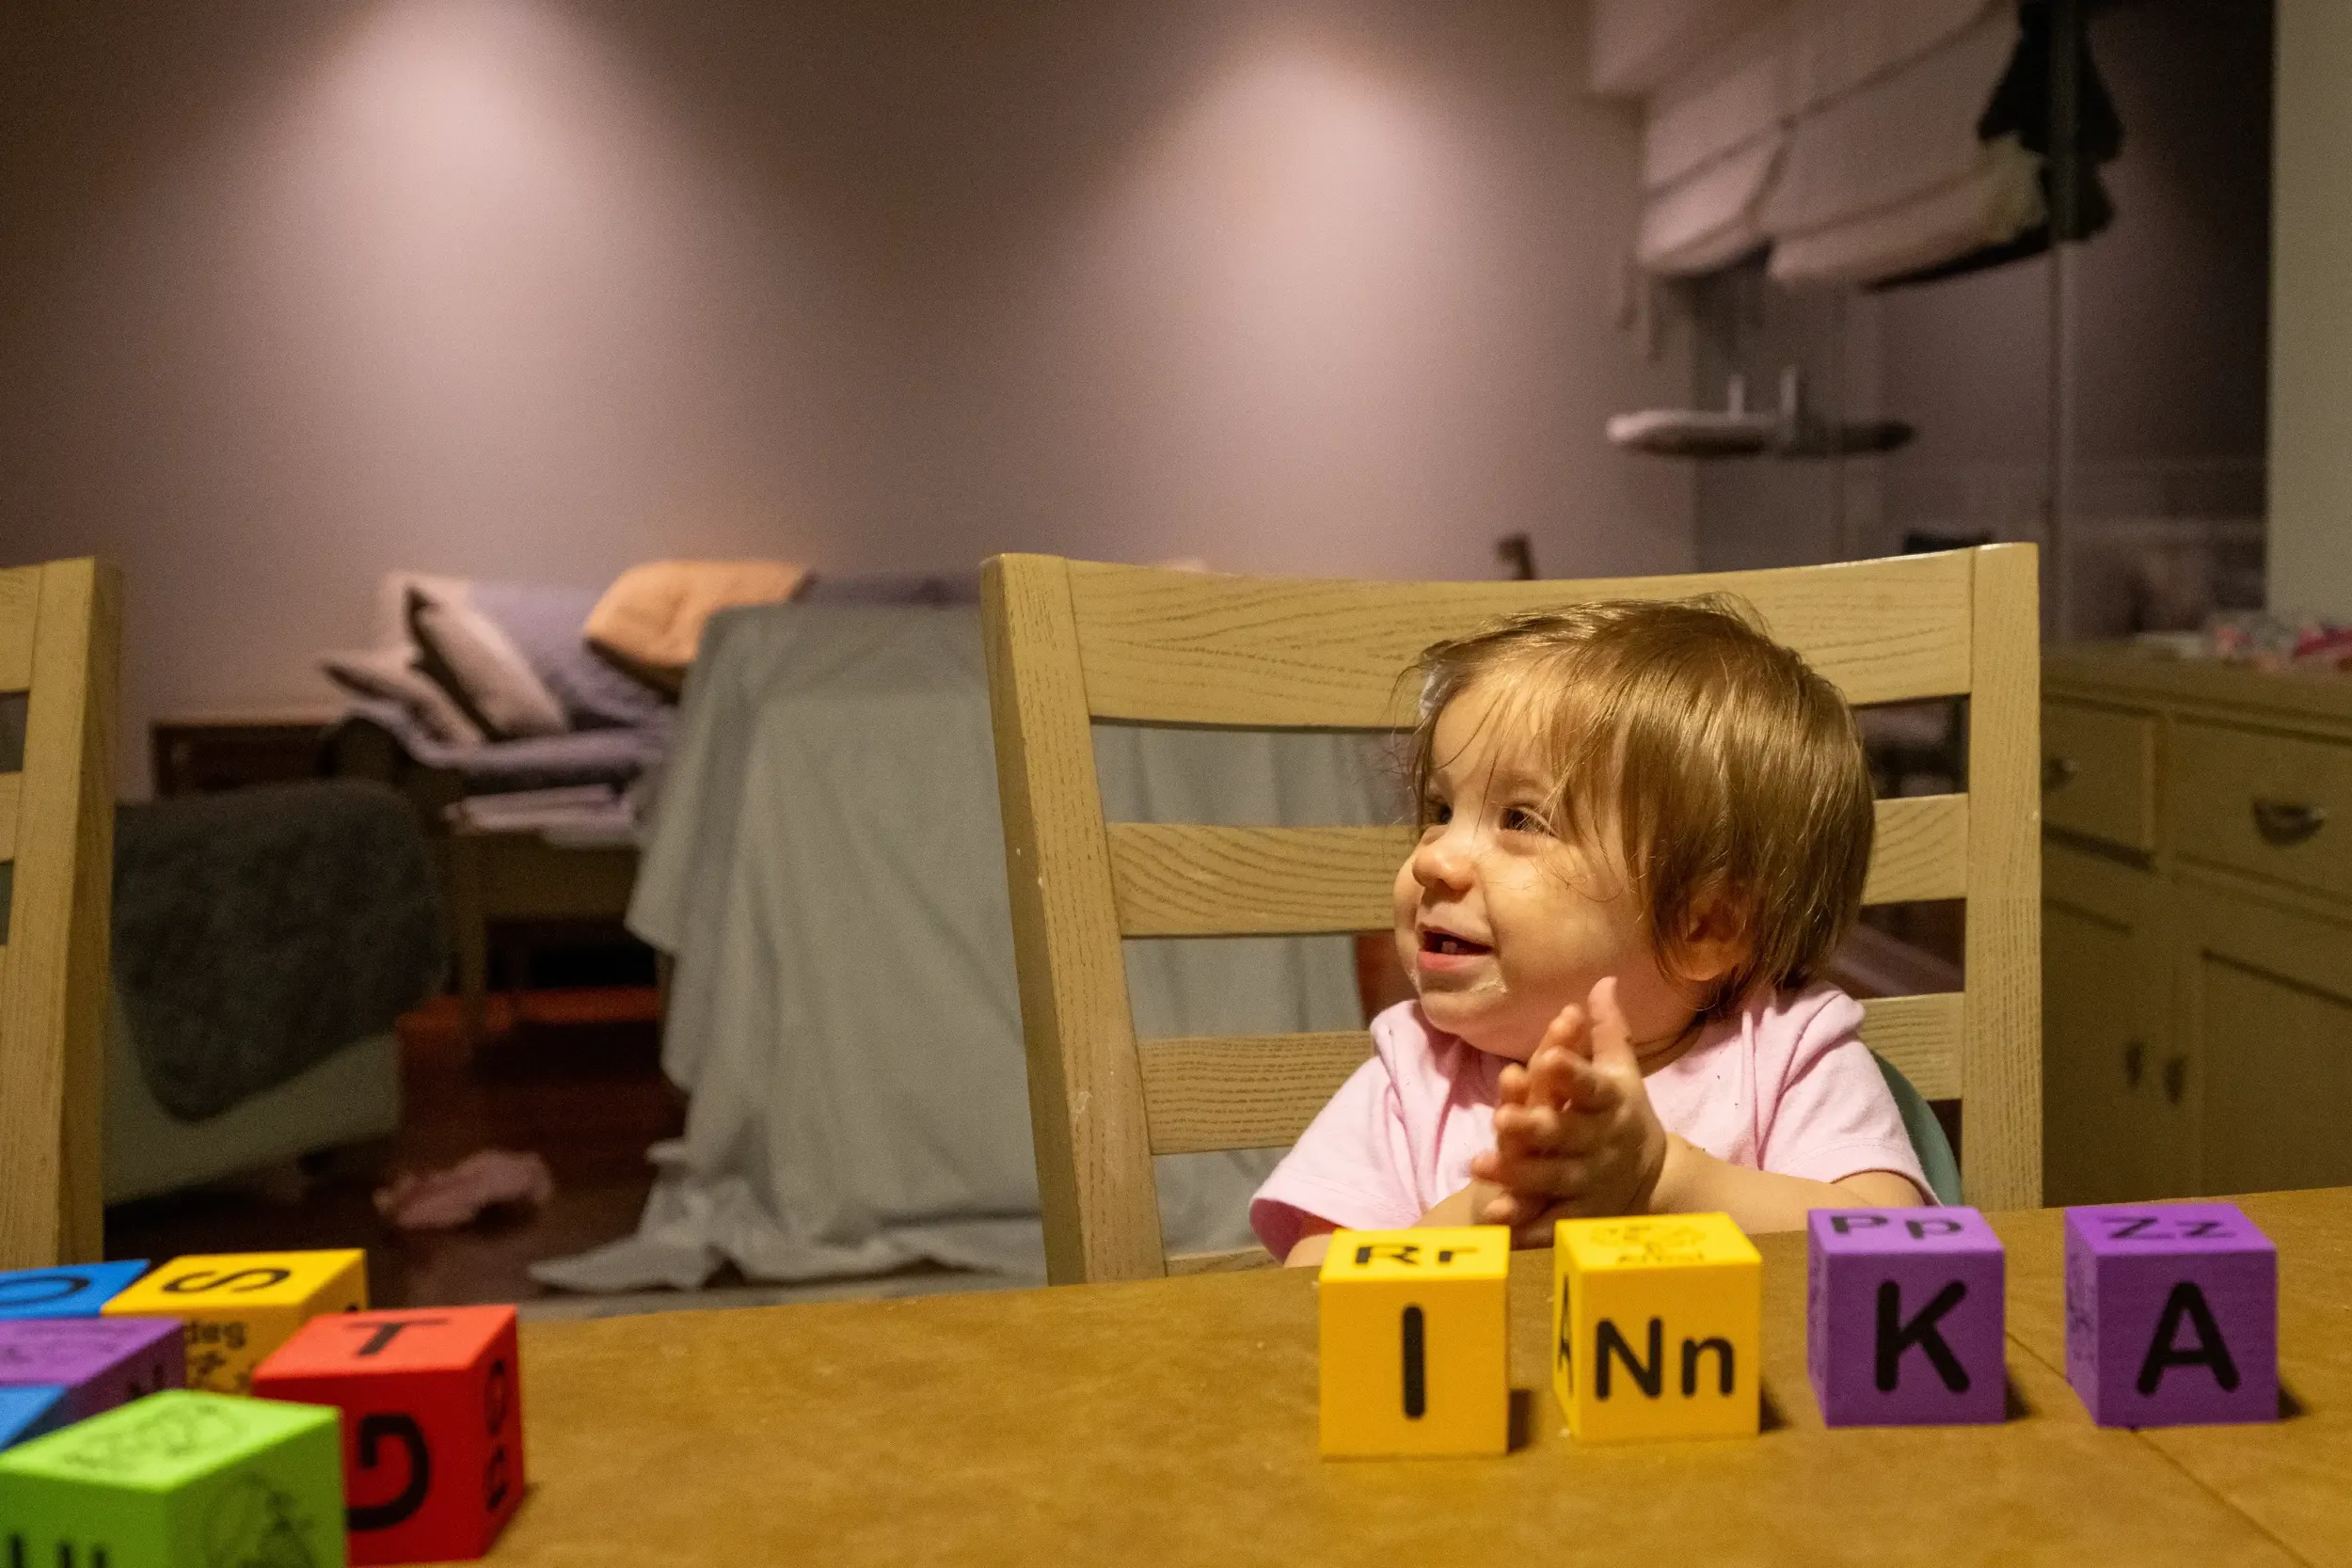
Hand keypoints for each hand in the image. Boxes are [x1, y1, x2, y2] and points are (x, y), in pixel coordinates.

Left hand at [1468, 978, 1669, 1239]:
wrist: (1652, 1177)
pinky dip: (1523, 1224)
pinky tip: (1494, 1217)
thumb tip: (1603, 980)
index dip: (1572, 1074)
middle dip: (1536, 1128)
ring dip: (1518, 1175)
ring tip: (1479, 1164)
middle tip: (1502, 1118)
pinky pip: (1549, 1223)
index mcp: (1610, 1103)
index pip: (1591, 1087)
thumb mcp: (1621, 1071)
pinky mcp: (1579, 1217)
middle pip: (1568, 1136)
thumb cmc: (1622, 1112)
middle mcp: (1600, 1144)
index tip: (1549, 1058)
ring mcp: (1590, 1183)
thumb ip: (1607, 1030)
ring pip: (1552, 1180)